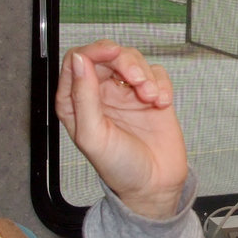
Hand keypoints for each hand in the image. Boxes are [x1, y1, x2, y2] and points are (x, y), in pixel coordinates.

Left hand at [54, 40, 187, 219]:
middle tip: (137, 79)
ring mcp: (126, 93)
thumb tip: (80, 61)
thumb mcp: (93, 135)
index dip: (94, 52)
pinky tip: (160, 103)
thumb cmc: (119, 168)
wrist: (155, 185)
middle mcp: (100, 94)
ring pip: (133, 60)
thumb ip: (83, 97)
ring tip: (150, 97)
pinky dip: (161, 84)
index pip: (78, 61)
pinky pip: (157, 74)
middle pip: (108, 55)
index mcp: (76, 102)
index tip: (112, 55)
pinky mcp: (150, 95)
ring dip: (145, 74)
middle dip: (125, 62)